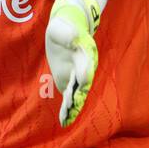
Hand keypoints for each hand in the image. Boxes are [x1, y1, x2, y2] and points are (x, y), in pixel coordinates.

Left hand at [45, 0, 99, 127]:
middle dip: (78, 95)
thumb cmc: (63, 26)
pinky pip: (70, 97)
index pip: (87, 63)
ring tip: (67, 119)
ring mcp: (78, 76)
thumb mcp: (61, 26)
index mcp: (85, 52)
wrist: (67, 30)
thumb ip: (67, 33)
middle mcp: (85, 67)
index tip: (83, 79)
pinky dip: (67, 108)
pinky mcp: (69, 82)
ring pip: (78, 93)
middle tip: (72, 106)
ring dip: (73, 106)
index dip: (85, 71)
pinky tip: (63, 121)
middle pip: (83, 83)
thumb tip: (73, 40)